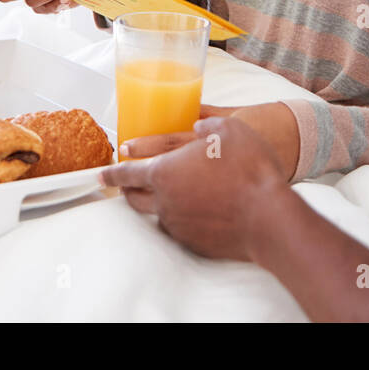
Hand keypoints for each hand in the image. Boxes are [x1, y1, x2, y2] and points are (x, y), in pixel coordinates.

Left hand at [100, 116, 293, 260]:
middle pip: (135, 198)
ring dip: (156, 204)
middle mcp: (165, 201)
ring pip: (158, 214)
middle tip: (127, 185)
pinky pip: (181, 228)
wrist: (267, 217)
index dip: (112, 172)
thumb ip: (208, 127)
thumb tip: (199, 128)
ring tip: (165, 197)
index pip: (128, 173)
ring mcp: (179, 225)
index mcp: (165, 171)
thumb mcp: (229, 130)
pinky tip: (196, 212)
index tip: (100, 174)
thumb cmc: (248, 169)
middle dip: (128, 190)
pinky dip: (181, 219)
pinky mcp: (195, 243)